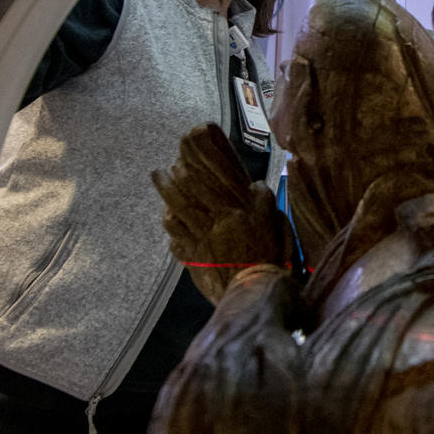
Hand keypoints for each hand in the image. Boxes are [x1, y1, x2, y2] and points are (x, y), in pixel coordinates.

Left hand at [152, 123, 290, 299]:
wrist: (255, 294)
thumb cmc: (272, 256)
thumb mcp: (275, 220)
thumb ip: (262, 199)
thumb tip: (251, 184)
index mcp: (233, 209)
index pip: (210, 174)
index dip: (198, 155)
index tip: (191, 139)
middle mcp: (212, 221)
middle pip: (187, 189)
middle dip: (177, 170)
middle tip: (172, 159)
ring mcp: (198, 240)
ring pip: (175, 208)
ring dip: (165, 190)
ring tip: (159, 175)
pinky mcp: (192, 258)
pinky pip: (174, 236)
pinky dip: (170, 222)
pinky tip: (167, 215)